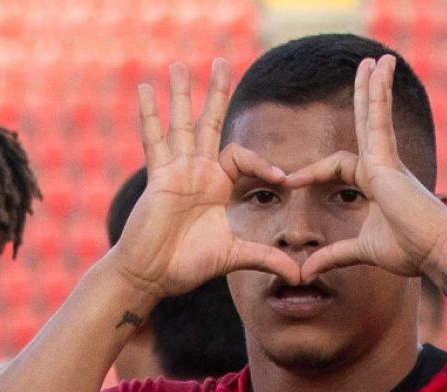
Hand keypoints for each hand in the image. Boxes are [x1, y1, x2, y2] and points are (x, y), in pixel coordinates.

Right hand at [106, 60, 300, 298]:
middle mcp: (197, 172)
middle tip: (223, 61)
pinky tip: (146, 89)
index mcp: (217, 186)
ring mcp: (176, 171)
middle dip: (216, 93)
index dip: (264, 164)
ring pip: (181, 124)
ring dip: (182, 94)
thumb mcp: (234, 257)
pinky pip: (154, 140)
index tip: (284, 181)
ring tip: (178, 65)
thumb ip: (266, 258)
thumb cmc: (187, 266)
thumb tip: (300, 275)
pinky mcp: (159, 176)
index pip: (242, 157)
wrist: (152, 275)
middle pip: (209, 123)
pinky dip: (149, 115)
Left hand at [285, 56, 446, 281]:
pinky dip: (376, 98)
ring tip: (375, 59)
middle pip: (367, 124)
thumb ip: (335, 256)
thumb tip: (307, 270)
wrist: (436, 251)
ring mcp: (388, 162)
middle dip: (365, 97)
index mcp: (378, 183)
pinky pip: (378, 122)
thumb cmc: (410, 251)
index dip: (314, 171)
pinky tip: (376, 73)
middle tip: (366, 68)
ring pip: (375, 116)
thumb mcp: (362, 252)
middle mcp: (384, 167)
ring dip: (374, 87)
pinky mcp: (389, 162)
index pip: (341, 166)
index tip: (291, 182)